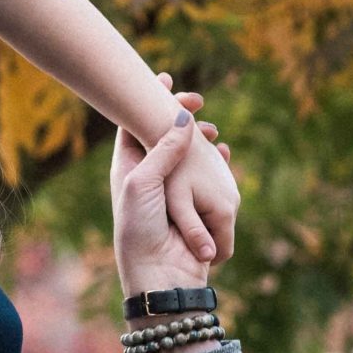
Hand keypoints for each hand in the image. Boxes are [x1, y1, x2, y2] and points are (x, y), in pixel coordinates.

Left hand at [112, 84, 231, 299]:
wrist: (160, 275)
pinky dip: (216, 163)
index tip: (165, 77)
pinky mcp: (196, 206)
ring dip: (201, 139)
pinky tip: (223, 153)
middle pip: (164, 135)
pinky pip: (208, 178)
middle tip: (198, 101)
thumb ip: (163, 148)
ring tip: (213, 131)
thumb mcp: (143, 183)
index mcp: (129, 168)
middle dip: (181, 116)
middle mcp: (151, 177)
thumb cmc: (140, 229)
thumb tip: (184, 116)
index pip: (134, 124)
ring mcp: (175, 192)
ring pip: (189, 155)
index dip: (146, 99)